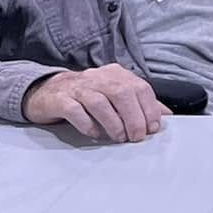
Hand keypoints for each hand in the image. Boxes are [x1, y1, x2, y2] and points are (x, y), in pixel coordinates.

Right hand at [23, 64, 167, 141]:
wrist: (46, 91)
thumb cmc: (87, 96)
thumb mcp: (115, 94)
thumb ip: (139, 103)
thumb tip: (165, 115)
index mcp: (116, 74)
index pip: (140, 87)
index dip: (150, 108)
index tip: (153, 128)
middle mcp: (98, 77)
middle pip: (122, 93)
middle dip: (134, 117)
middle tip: (136, 137)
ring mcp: (78, 87)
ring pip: (100, 102)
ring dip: (113, 123)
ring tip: (119, 138)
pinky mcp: (60, 100)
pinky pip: (76, 111)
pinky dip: (88, 124)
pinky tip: (95, 134)